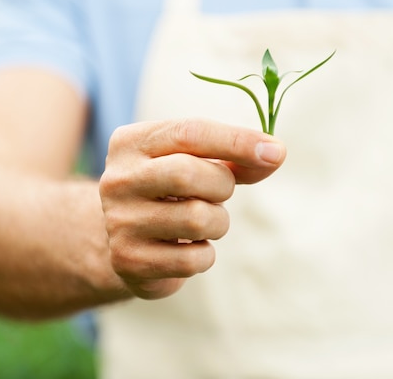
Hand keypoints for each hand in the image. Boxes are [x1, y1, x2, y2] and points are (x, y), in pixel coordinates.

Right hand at [99, 119, 285, 299]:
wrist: (126, 241)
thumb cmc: (170, 192)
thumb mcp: (194, 163)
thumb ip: (233, 157)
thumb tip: (275, 154)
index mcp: (130, 143)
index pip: (189, 132)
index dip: (237, 140)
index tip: (275, 151)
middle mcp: (117, 179)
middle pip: (187, 173)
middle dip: (221, 185)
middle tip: (220, 193)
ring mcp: (119, 221)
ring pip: (196, 219)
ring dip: (218, 222)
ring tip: (202, 222)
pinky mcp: (128, 261)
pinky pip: (192, 260)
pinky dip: (205, 255)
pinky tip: (189, 249)